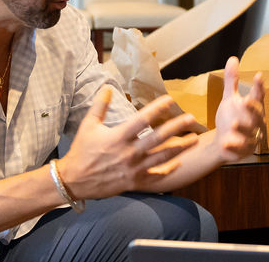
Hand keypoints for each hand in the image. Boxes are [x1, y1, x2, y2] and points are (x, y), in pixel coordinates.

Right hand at [57, 86, 201, 198]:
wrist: (73, 181)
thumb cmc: (82, 151)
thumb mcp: (88, 125)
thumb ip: (99, 105)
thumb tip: (107, 86)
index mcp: (118, 137)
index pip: (141, 120)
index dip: (157, 108)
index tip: (170, 100)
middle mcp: (128, 153)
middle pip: (157, 138)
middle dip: (176, 127)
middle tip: (191, 119)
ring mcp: (133, 169)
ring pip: (162, 158)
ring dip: (180, 148)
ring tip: (194, 140)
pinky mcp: (134, 182)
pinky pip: (156, 177)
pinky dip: (168, 171)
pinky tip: (179, 163)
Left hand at [210, 56, 264, 161]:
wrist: (223, 143)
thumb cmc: (230, 118)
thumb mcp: (229, 99)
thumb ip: (232, 81)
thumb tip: (233, 58)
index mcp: (252, 107)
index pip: (258, 95)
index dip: (259, 86)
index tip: (259, 76)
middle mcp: (255, 121)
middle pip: (257, 114)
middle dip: (253, 108)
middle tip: (245, 101)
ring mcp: (251, 136)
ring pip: (249, 132)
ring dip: (242, 128)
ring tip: (232, 124)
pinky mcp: (244, 150)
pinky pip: (240, 148)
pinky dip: (234, 146)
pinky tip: (225, 143)